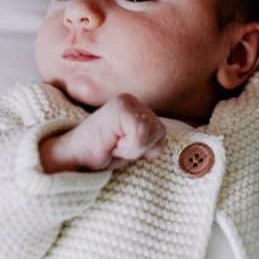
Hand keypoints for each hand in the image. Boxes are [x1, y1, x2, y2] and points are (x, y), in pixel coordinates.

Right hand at [40, 94, 166, 173]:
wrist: (71, 158)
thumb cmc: (102, 154)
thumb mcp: (134, 148)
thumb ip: (153, 141)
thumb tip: (187, 148)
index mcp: (139, 108)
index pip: (163, 134)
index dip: (146, 150)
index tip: (122, 149)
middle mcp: (134, 100)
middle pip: (161, 133)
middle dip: (141, 149)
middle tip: (116, 148)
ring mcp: (127, 101)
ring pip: (152, 134)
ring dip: (133, 149)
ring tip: (113, 145)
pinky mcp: (120, 108)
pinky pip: (140, 135)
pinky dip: (127, 148)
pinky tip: (110, 144)